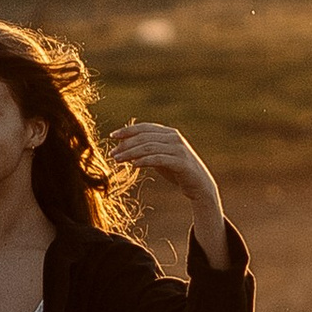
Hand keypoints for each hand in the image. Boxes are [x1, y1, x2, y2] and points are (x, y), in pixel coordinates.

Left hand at [109, 120, 226, 253]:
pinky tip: (133, 165)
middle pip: (144, 137)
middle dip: (126, 144)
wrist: (199, 185)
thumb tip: (123, 145)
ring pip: (149, 147)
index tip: (112, 136)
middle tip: (112, 154)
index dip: (127, 130)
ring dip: (131, 153)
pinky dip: (144, 161)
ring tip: (117, 160)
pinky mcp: (181, 162)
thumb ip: (146, 149)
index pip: (144, 127)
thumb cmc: (176, 170)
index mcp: (168, 133)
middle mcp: (174, 137)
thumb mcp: (159, 157)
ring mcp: (178, 149)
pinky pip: (158, 159)